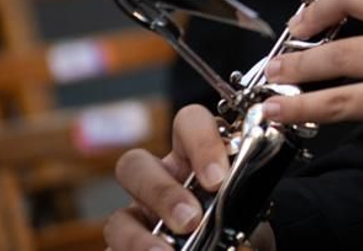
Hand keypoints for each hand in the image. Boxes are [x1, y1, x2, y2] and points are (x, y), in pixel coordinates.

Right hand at [105, 104, 265, 249]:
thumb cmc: (241, 234)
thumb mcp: (249, 217)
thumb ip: (244, 213)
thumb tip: (243, 237)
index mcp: (194, 159)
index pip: (189, 123)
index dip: (201, 143)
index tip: (218, 178)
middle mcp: (160, 180)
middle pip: (136, 163)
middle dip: (162, 191)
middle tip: (191, 220)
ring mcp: (137, 217)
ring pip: (117, 215)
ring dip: (140, 236)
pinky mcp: (122, 245)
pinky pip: (113, 246)